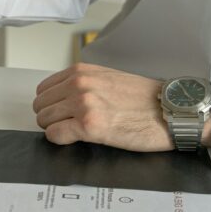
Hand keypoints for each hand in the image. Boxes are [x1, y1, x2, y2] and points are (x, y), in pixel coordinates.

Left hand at [31, 63, 210, 150]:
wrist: (170, 111)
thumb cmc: (145, 98)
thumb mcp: (108, 79)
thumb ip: (83, 84)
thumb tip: (62, 99)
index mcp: (82, 71)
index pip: (44, 89)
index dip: (51, 104)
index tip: (61, 112)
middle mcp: (79, 84)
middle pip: (41, 106)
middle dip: (51, 118)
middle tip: (68, 125)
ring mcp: (83, 104)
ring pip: (44, 120)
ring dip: (56, 129)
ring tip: (75, 132)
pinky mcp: (89, 126)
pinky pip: (55, 135)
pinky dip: (61, 140)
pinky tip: (76, 139)